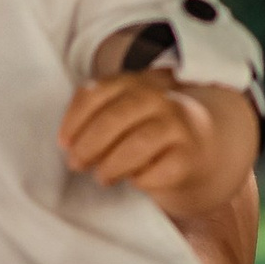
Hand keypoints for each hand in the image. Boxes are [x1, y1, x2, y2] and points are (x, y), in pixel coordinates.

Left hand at [59, 73, 259, 218]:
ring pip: (138, 144)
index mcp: (134, 83)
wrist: (201, 143)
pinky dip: (142, 179)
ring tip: (102, 177)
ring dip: (112, 164)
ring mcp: (178, 125)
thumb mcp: (124, 110)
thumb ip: (96, 114)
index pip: (96, 93)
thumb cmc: (148, 128)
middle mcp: (158, 98)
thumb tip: (70, 142)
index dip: (75, 120)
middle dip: (89, 145)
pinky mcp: (191, 154)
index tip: (63, 143)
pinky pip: (160, 170)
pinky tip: (134, 181)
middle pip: (115, 118)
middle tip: (76, 164)